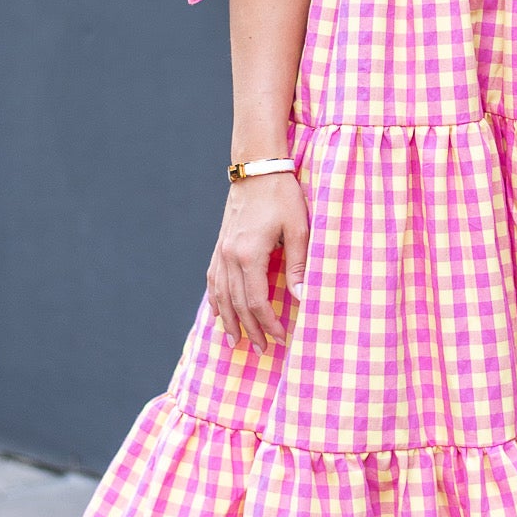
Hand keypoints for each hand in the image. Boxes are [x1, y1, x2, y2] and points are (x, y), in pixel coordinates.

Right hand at [207, 171, 306, 352]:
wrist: (257, 167)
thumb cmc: (283, 195)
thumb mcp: (299, 228)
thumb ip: (300, 264)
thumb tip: (303, 297)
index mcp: (249, 254)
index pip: (256, 301)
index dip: (268, 323)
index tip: (282, 337)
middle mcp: (230, 256)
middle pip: (236, 303)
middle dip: (250, 329)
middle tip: (262, 349)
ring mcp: (222, 250)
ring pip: (221, 295)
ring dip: (228, 321)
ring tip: (235, 341)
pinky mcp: (221, 244)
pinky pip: (213, 279)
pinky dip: (215, 299)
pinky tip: (218, 312)